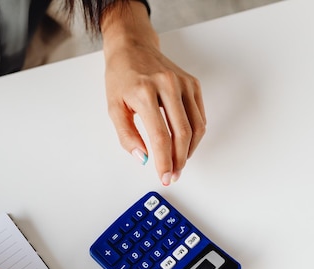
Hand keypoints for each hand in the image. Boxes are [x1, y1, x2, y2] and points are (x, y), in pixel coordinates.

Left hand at [102, 1, 205, 184]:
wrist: (132, 47)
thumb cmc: (122, 77)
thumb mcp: (113, 107)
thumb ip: (126, 135)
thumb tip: (142, 158)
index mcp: (144, 91)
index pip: (160, 136)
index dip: (164, 161)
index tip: (164, 176)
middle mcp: (167, 85)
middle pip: (182, 133)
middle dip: (178, 160)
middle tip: (172, 175)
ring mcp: (183, 83)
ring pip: (196, 126)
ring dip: (189, 151)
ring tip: (179, 163)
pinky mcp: (193, 83)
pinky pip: (200, 116)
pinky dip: (195, 135)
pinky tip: (185, 145)